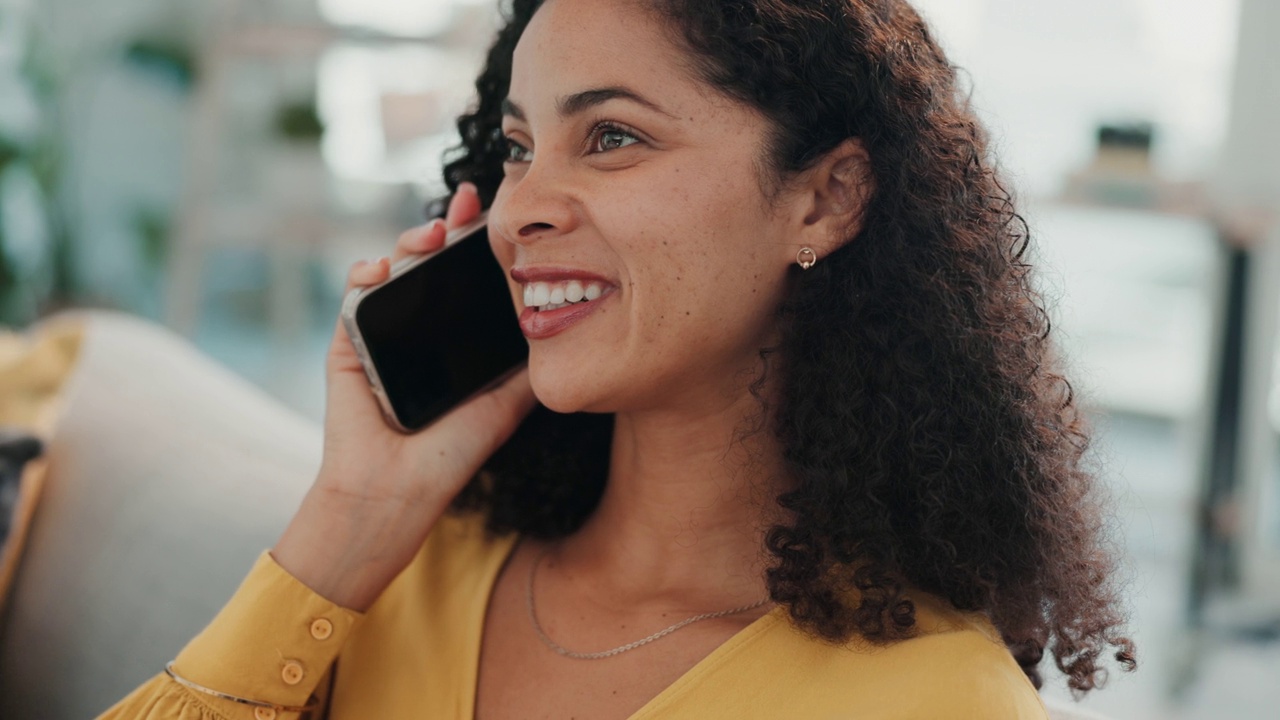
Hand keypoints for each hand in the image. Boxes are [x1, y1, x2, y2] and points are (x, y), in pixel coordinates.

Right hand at [272, 184, 535, 610]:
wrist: (398, 491)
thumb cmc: (452, 454)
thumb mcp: (506, 404)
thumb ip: (529, 369)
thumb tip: (566, 329)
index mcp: (455, 340)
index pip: (468, 282)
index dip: (481, 248)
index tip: (499, 218)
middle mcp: (420, 330)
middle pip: (432, 264)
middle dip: (448, 227)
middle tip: (468, 203)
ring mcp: (383, 332)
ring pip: (395, 269)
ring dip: (410, 241)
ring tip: (432, 232)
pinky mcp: (349, 342)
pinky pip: (355, 295)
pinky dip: (365, 273)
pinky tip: (383, 267)